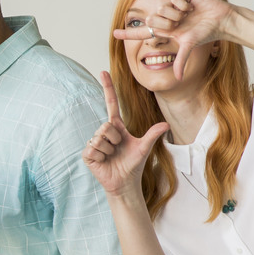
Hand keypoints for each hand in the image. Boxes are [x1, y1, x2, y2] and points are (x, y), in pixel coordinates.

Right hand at [82, 71, 169, 197]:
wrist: (124, 182)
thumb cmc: (133, 164)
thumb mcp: (144, 148)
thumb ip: (152, 135)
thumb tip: (165, 125)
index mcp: (116, 127)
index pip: (111, 103)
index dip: (107, 88)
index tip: (103, 71)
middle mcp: (104, 132)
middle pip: (106, 126)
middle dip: (115, 139)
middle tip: (118, 149)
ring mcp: (94, 143)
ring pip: (99, 138)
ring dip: (109, 150)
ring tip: (112, 156)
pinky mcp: (88, 154)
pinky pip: (93, 149)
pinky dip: (101, 156)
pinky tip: (103, 161)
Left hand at [114, 0, 238, 79]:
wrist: (222, 21)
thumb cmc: (207, 33)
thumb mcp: (189, 46)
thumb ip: (181, 61)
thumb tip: (178, 78)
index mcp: (166, 29)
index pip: (143, 32)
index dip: (129, 33)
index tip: (114, 34)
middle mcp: (167, 17)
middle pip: (151, 20)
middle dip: (165, 24)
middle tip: (179, 25)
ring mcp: (174, 5)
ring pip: (162, 9)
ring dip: (176, 15)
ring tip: (188, 15)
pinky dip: (183, 4)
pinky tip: (192, 7)